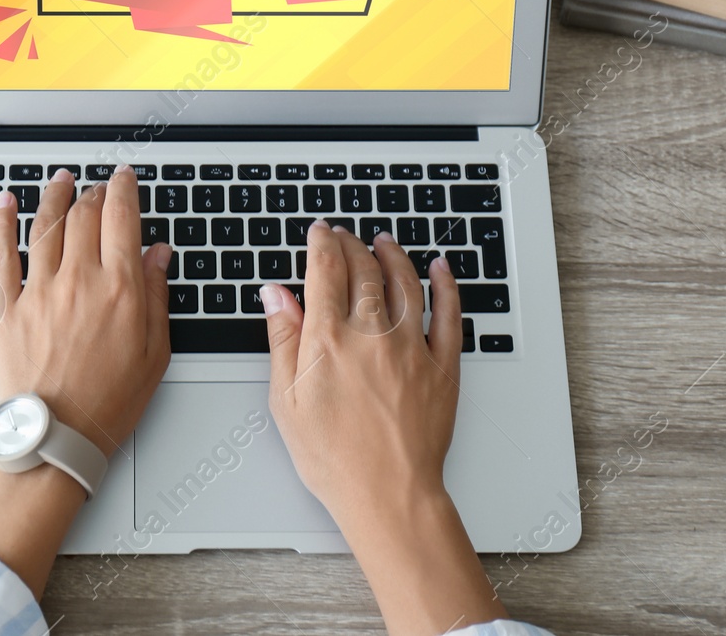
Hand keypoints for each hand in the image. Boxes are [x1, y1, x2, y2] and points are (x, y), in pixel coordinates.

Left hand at [0, 164, 170, 599]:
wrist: (58, 436)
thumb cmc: (109, 402)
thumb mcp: (154, 351)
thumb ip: (156, 296)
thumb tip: (158, 255)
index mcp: (118, 289)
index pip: (122, 219)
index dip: (124, 191)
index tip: (124, 179)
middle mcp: (78, 281)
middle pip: (84, 217)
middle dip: (93, 193)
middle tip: (98, 187)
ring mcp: (38, 292)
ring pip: (45, 227)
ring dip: (54, 197)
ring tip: (61, 180)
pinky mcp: (7, 309)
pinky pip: (2, 256)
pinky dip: (2, 225)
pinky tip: (6, 204)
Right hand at [261, 222, 504, 633]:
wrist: (387, 494)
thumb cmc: (333, 458)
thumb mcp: (286, 400)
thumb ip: (283, 339)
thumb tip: (276, 296)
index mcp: (329, 340)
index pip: (325, 270)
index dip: (321, 243)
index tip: (319, 232)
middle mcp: (372, 334)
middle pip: (364, 269)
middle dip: (351, 245)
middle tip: (345, 237)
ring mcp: (412, 347)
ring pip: (405, 282)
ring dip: (392, 255)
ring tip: (383, 243)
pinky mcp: (442, 366)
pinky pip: (449, 314)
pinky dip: (445, 286)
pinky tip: (440, 269)